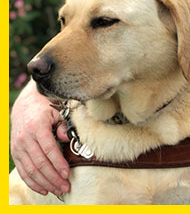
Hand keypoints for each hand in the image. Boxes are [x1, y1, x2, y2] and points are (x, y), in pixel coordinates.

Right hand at [10, 81, 70, 196]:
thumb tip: (68, 139)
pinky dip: (32, 183)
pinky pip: (23, 172)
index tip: (67, 174)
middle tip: (65, 187)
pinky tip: (44, 189)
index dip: (58, 163)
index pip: (49, 150)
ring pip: (30, 171)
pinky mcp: (15, 153)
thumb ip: (63, 125)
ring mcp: (18, 147)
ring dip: (45, 183)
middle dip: (53, 178)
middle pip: (40, 164)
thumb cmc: (46, 107)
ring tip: (58, 190)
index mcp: (37, 126)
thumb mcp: (57, 111)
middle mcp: (25, 138)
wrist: (26, 104)